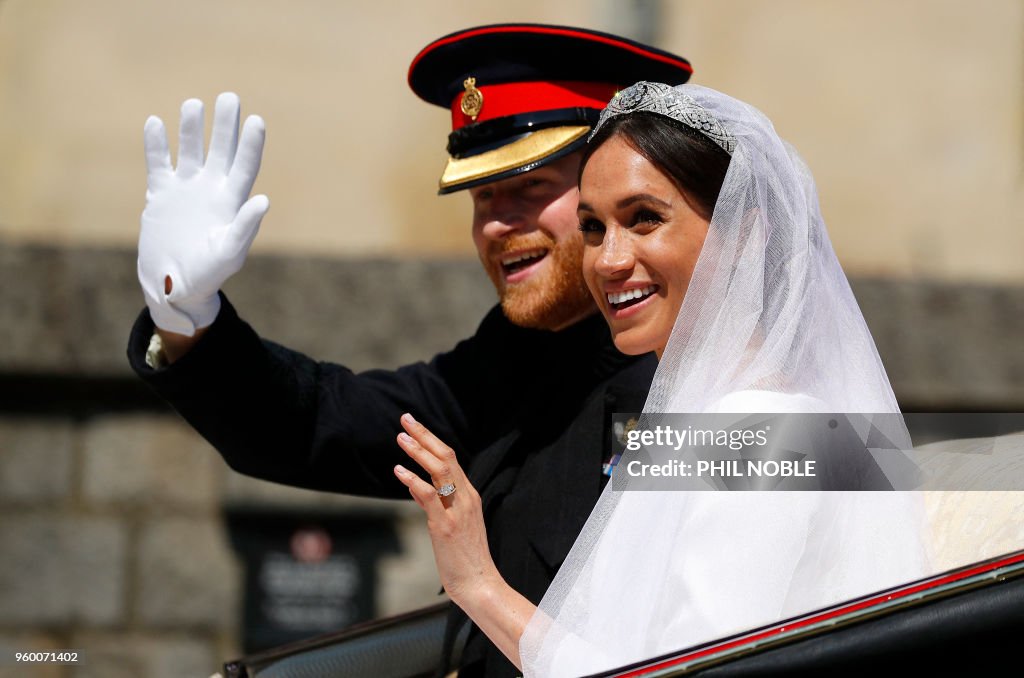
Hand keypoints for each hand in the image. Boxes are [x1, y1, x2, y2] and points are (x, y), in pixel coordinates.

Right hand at [138, 92, 268, 335]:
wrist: (174, 286)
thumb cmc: (207, 275)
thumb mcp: (228, 254)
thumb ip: (244, 228)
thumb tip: (264, 200)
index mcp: (231, 203)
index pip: (244, 166)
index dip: (250, 144)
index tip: (256, 120)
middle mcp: (211, 190)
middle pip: (221, 151)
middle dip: (224, 126)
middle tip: (229, 97)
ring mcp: (186, 190)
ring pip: (190, 151)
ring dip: (192, 129)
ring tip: (193, 104)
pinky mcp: (160, 195)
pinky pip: (159, 164)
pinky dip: (157, 145)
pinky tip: (156, 123)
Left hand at [393, 413, 500, 603]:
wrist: (480, 583)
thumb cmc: (465, 557)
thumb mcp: (452, 524)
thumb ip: (435, 503)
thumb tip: (415, 485)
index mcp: (469, 495)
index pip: (451, 459)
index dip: (432, 440)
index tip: (415, 426)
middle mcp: (466, 497)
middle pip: (446, 456)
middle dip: (425, 435)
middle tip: (406, 419)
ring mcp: (457, 510)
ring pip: (440, 470)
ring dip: (418, 452)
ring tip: (401, 439)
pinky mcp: (446, 525)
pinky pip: (429, 496)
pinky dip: (413, 480)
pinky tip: (399, 471)